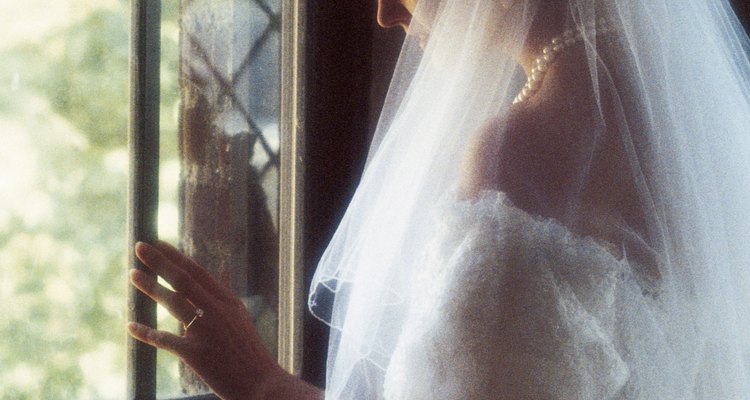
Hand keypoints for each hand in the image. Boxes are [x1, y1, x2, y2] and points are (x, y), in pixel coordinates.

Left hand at [128, 241, 289, 399]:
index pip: (198, 272)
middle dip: (160, 262)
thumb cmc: (249, 352)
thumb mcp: (241, 317)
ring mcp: (207, 331)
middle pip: (184, 280)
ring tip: (133, 275)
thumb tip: (220, 273)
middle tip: (140, 246)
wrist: (261, 383)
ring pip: (174, 303)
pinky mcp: (196, 354)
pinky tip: (131, 326)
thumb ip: (226, 295)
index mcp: (228, 301)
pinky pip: (166, 340)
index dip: (176, 257)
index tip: (158, 243)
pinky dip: (147, 333)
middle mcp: (218, 311)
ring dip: (151, 287)